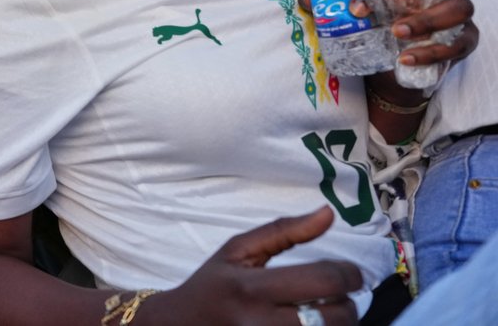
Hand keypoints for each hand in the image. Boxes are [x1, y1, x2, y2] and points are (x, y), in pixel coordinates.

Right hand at [141, 207, 359, 324]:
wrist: (181, 325)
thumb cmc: (212, 284)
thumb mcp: (238, 250)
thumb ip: (284, 231)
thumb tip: (328, 213)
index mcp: (253, 288)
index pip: (323, 281)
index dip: (348, 274)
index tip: (347, 271)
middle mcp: (262, 323)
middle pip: (337, 316)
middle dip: (347, 302)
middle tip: (337, 293)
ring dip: (340, 323)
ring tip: (326, 311)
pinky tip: (312, 323)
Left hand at [356, 0, 476, 67]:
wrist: (392, 53)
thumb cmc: (387, 15)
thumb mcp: (375, 1)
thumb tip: (357, 9)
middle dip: (428, 14)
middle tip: (395, 25)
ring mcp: (461, 21)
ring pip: (460, 19)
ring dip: (427, 28)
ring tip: (397, 35)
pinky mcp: (462, 44)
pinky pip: (456, 47)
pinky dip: (430, 54)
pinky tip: (405, 58)